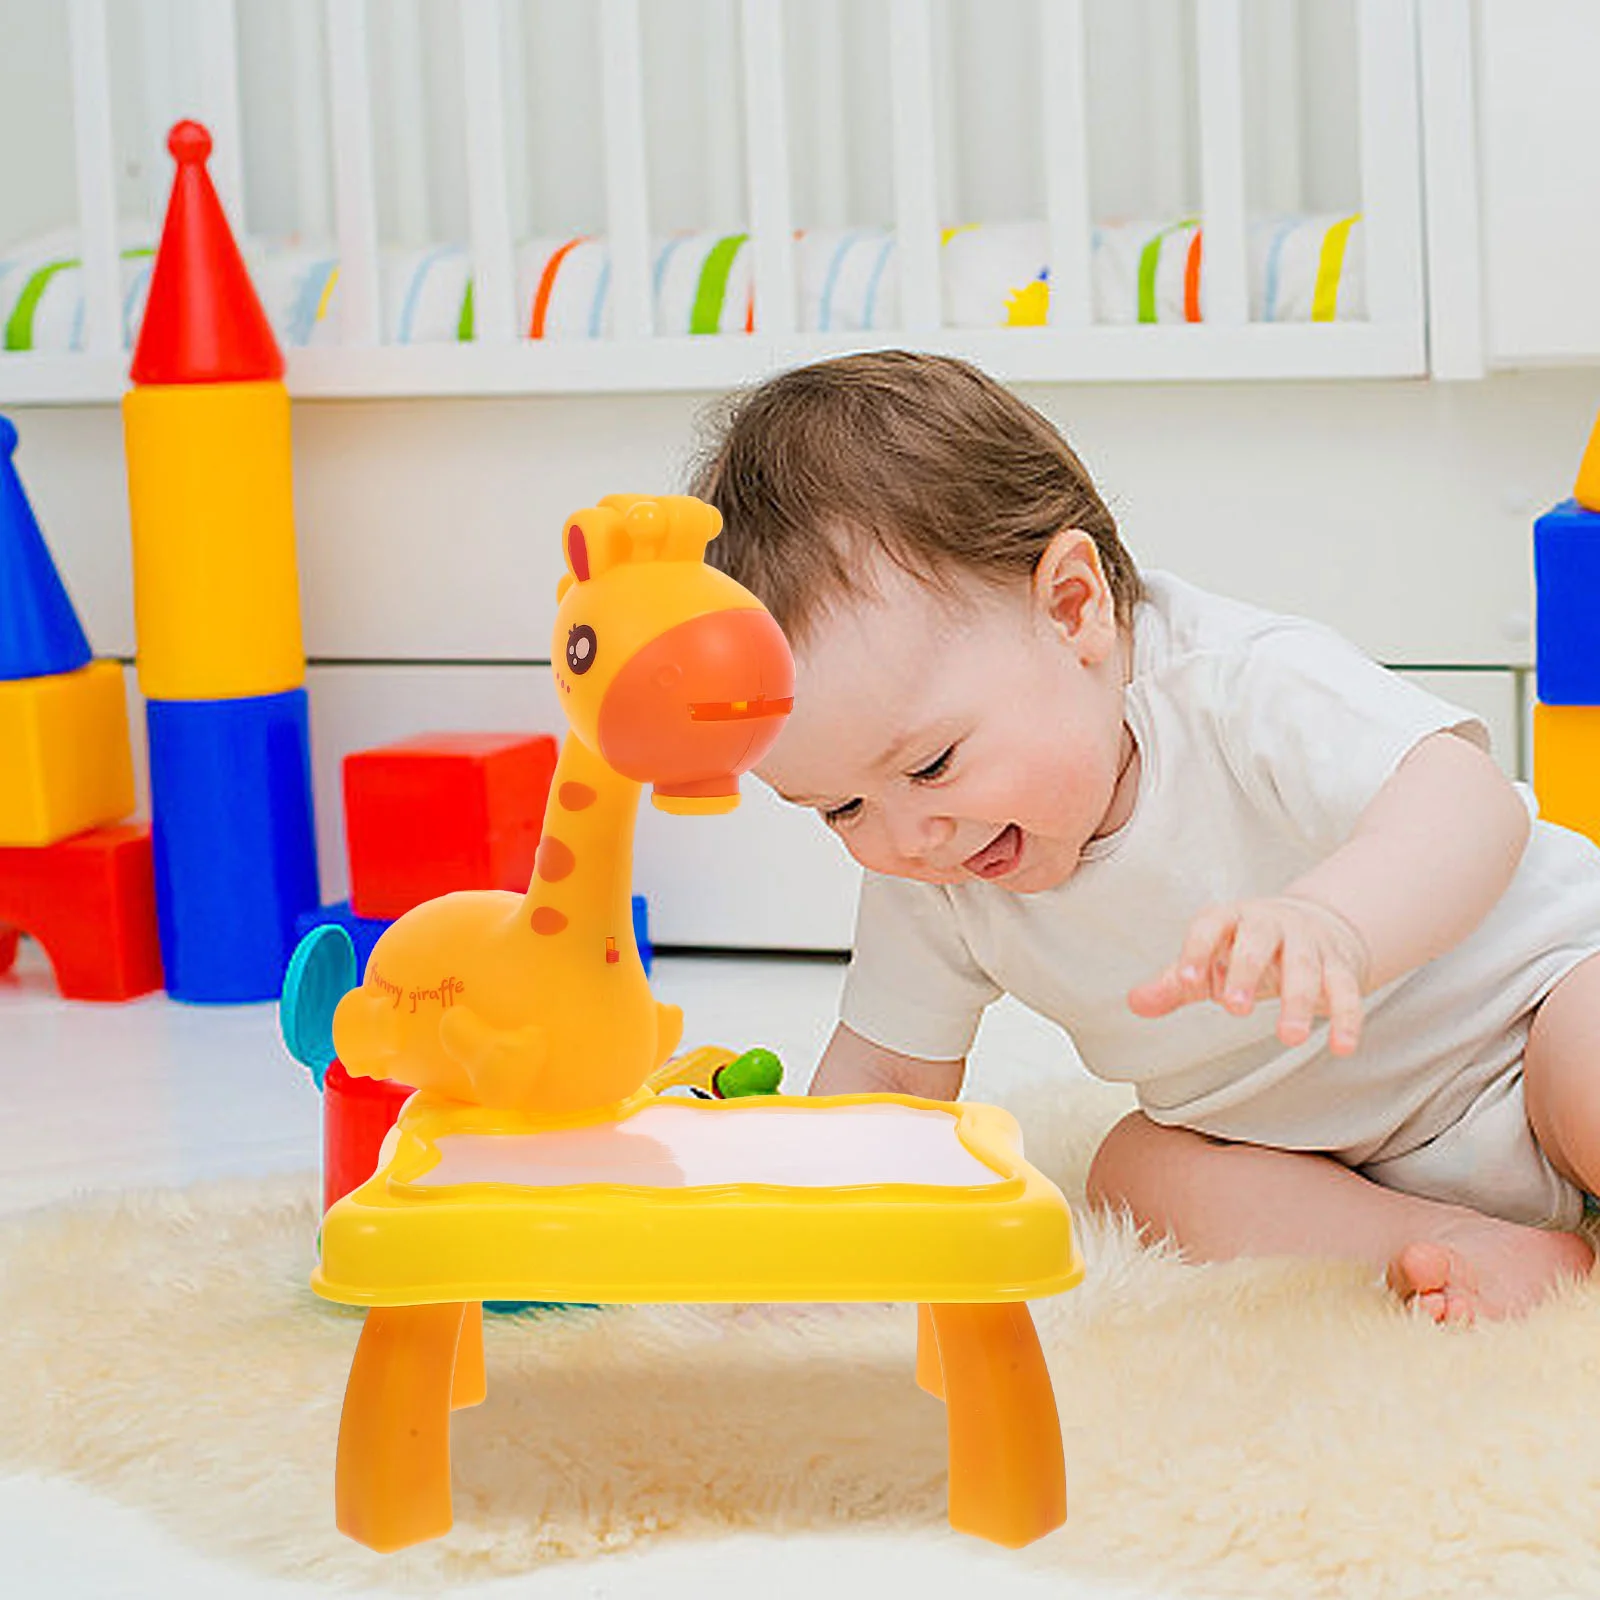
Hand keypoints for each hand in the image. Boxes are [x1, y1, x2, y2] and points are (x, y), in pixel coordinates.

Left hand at [1126, 896, 1370, 1054]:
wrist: (1312, 924)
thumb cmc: (1244, 949)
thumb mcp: (1209, 961)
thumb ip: (1175, 983)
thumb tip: (1135, 1002)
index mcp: (1231, 919)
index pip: (1210, 925)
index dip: (1198, 950)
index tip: (1187, 981)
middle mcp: (1271, 923)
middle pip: (1259, 940)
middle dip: (1247, 971)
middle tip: (1234, 1009)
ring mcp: (1308, 943)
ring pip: (1306, 966)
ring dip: (1299, 1001)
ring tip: (1289, 1038)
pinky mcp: (1340, 965)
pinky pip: (1347, 989)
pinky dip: (1347, 1017)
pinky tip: (1343, 1047)